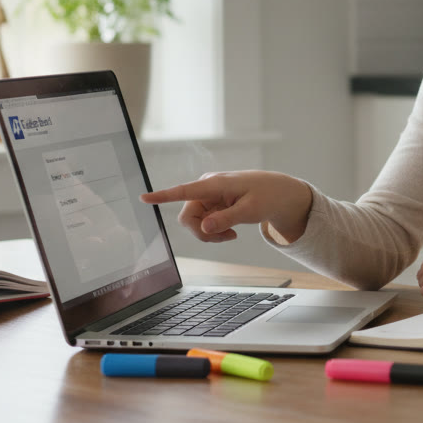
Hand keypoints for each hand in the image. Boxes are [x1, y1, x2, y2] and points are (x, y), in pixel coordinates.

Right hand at [140, 170, 312, 243]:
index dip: (162, 196)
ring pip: (194, 223)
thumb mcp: (251, 210)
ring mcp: (208, 197)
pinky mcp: (211, 204)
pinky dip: (215, 232)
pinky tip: (231, 231)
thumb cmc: (267, 196)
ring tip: (232, 234)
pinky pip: (203, 224)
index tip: (144, 197)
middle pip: (187, 217)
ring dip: (210, 234)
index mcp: (215, 184)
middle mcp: (206, 188)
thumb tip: (204, 228)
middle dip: (202, 233)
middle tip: (227, 238)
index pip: (184, 190)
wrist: (279, 194)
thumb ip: (226, 219)